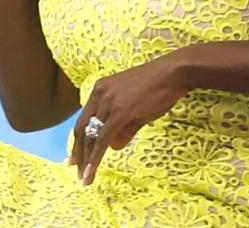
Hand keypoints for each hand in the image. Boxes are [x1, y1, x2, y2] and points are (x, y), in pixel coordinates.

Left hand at [69, 53, 189, 184]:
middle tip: (77, 170)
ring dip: (86, 159)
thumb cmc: (159, 88)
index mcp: (101, 90)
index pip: (84, 120)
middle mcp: (99, 94)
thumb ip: (124, 128)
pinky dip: (95, 158)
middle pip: (82, 129)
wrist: (173, 73)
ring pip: (91, 137)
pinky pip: (103, 139)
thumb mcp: (137, 109)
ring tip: (85, 177)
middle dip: (78, 153)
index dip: (78, 141)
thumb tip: (114, 146)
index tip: (75, 157)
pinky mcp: (119, 111)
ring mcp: (108, 102)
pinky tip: (92, 171)